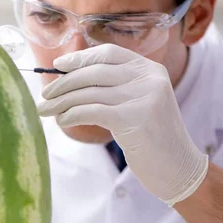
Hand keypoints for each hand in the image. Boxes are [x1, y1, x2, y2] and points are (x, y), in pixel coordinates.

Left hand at [38, 44, 208, 205]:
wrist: (178, 168)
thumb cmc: (151, 138)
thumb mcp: (139, 104)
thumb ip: (115, 88)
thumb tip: (68, 80)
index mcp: (150, 70)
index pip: (108, 53)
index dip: (80, 57)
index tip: (58, 65)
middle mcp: (149, 79)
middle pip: (94, 72)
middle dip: (64, 83)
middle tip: (44, 95)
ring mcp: (144, 97)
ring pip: (89, 92)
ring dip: (61, 102)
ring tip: (45, 110)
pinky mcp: (135, 119)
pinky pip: (91, 111)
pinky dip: (71, 114)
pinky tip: (62, 121)